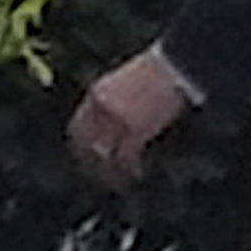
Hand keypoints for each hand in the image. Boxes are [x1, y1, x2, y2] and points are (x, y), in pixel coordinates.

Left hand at [65, 45, 196, 196]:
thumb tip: (104, 130)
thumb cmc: (153, 74)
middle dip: (91, 164)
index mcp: (96, 95)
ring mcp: (117, 120)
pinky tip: (136, 176)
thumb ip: (108, 105)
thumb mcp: (121, 84)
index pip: (78, 128)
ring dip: (110, 173)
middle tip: (99, 178)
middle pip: (87, 146)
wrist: (173, 67)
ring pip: (105, 156)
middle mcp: (101, 109)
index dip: (80, 147)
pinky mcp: (135, 130)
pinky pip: (126, 158)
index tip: (84, 159)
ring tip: (117, 183)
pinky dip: (130, 170)